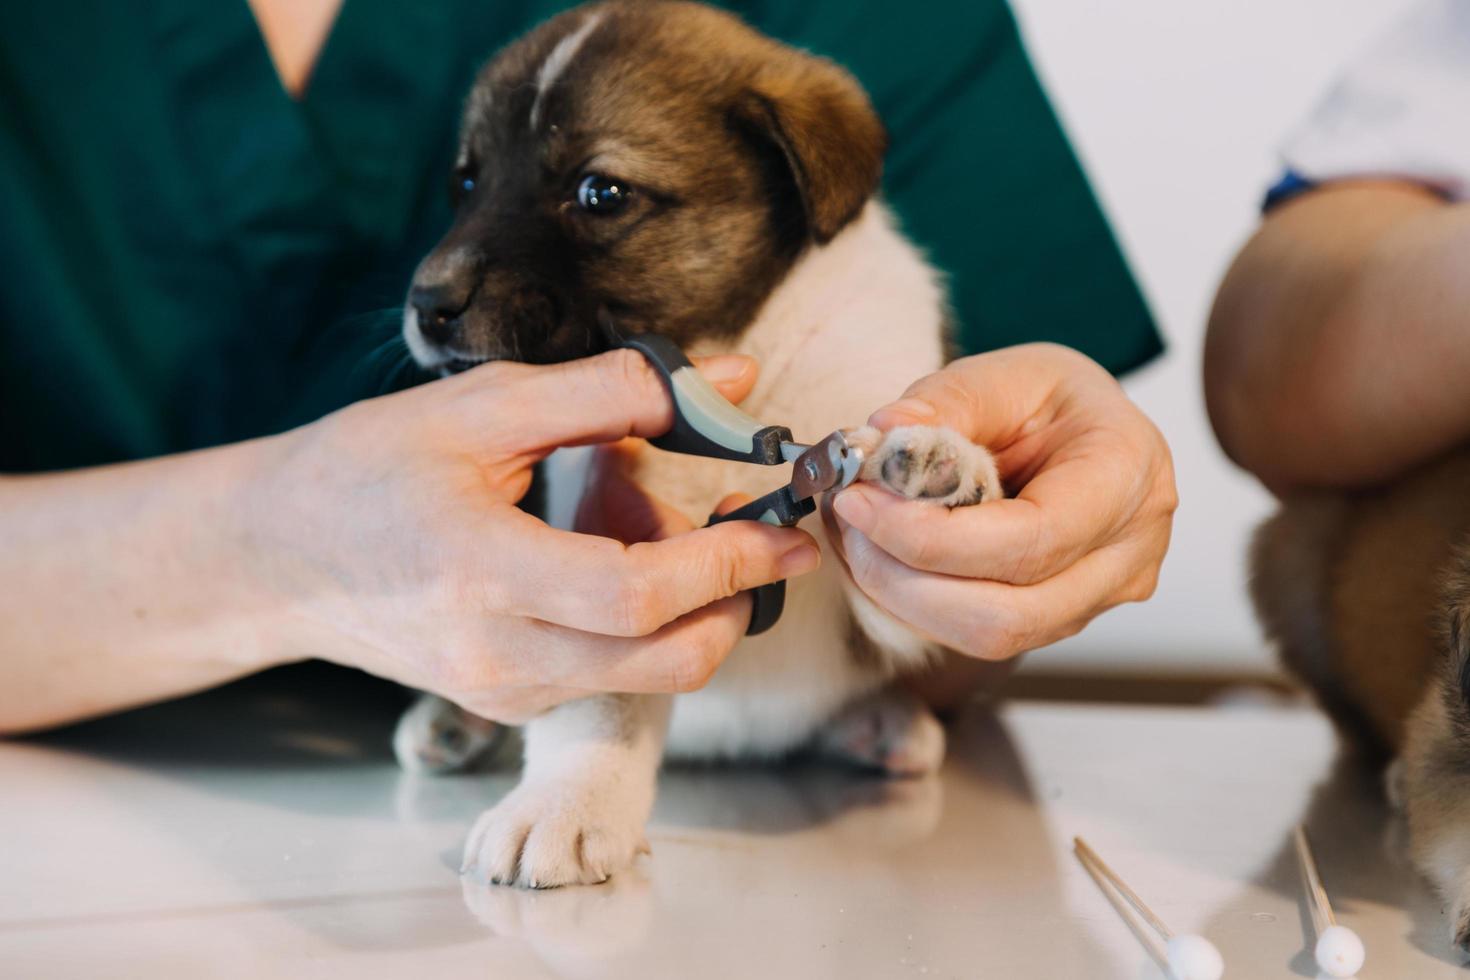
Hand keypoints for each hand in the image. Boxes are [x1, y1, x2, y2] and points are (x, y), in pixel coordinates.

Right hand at [243, 350, 818, 722]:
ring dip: (689, 605)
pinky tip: (612, 555)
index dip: (727, 564)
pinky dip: (643, 622)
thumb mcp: (479, 409)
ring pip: (646, 672)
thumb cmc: (368, 469)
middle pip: (666, 661)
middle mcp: (497, 656)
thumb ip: (610, 393)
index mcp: (480, 573)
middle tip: (764, 533)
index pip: (636, 597)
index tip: (785, 525)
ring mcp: (503, 693)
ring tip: (654, 520)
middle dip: (739, 600)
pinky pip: (608, 674)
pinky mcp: (506, 705)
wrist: (277, 557)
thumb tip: (731, 378)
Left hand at [825, 343, 1174, 662]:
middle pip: (1005, 614)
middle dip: (904, 578)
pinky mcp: (1058, 618)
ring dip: (902, 596)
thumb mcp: (1002, 375)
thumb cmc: (1053, 400)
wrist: (1087, 430)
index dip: (931, 538)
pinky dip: (915, 602)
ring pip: (988, 637)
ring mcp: (1098, 597)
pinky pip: (977, 633)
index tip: (861, 503)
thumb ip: (942, 403)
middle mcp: (1126, 553)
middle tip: (849, 522)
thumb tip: (881, 440)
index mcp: (1126, 476)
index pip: (1029, 541)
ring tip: (859, 535)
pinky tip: (884, 556)